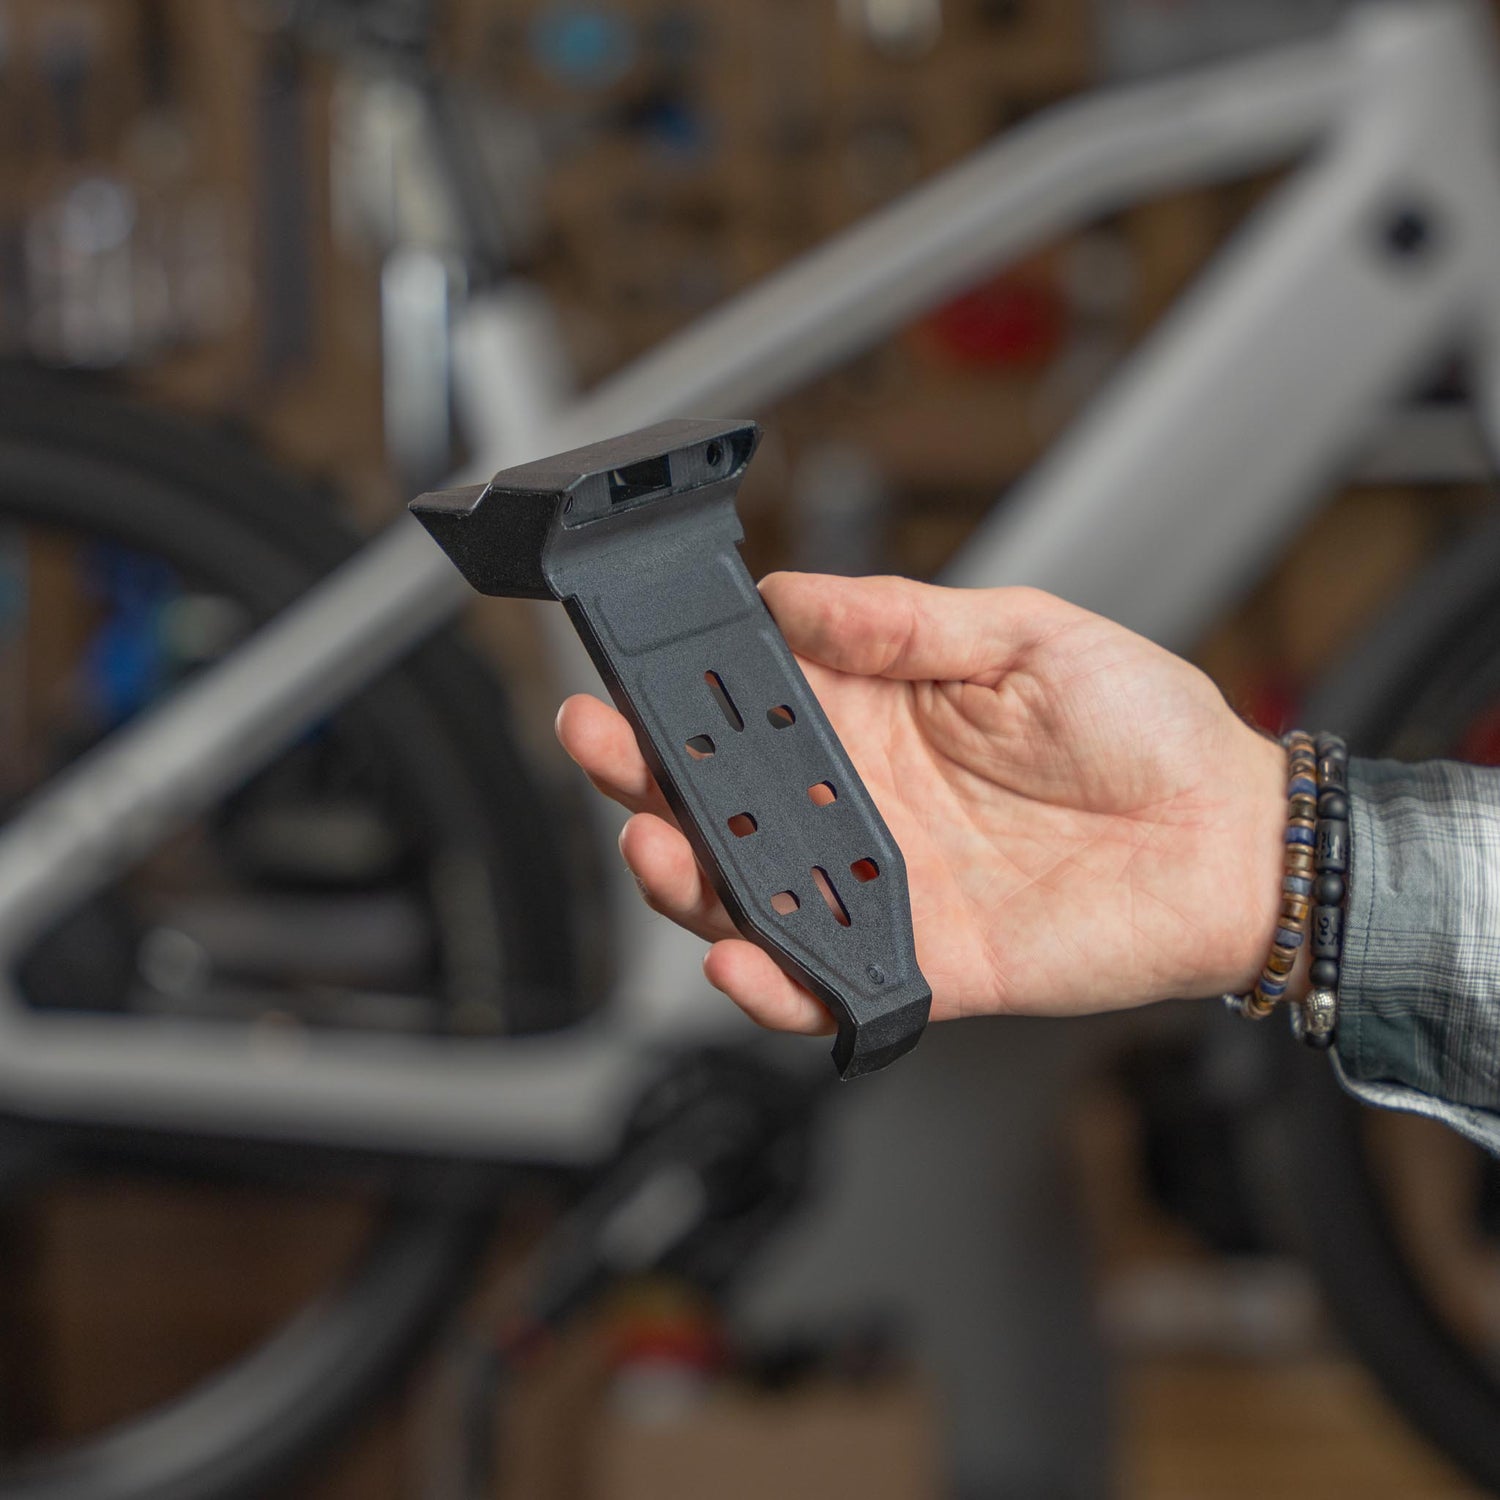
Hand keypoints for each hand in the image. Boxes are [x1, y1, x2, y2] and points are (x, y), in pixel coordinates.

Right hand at [556, 572, 1288, 1037]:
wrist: (1232, 836)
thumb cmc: (1144, 726)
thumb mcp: (1022, 634)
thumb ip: (902, 622)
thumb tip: (791, 592)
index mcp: (872, 717)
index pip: (748, 710)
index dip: (681, 699)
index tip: (628, 677)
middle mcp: (860, 806)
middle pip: (724, 805)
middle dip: (646, 783)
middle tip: (604, 750)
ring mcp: (883, 888)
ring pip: (751, 897)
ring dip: (687, 878)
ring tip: (658, 845)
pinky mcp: (923, 963)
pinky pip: (827, 983)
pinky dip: (773, 985)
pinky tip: (738, 956)